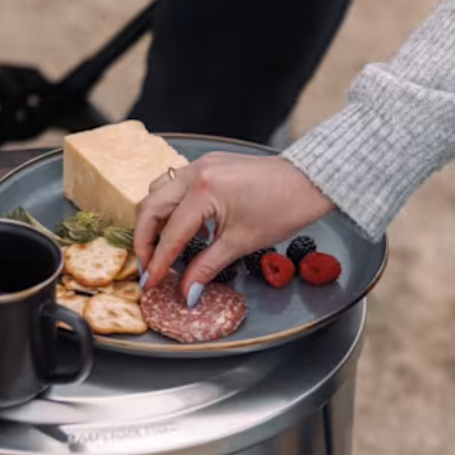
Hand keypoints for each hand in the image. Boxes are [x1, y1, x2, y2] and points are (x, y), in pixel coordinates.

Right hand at [136, 153, 337, 290]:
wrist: (310, 182)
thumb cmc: (284, 209)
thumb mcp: (241, 243)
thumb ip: (207, 267)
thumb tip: (187, 291)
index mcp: (204, 190)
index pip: (171, 233)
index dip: (158, 262)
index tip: (150, 282)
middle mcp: (197, 171)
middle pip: (152, 206)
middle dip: (145, 239)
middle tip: (147, 266)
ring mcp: (202, 164)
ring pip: (160, 192)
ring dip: (156, 220)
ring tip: (162, 248)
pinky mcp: (210, 164)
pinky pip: (179, 185)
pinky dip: (174, 207)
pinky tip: (187, 229)